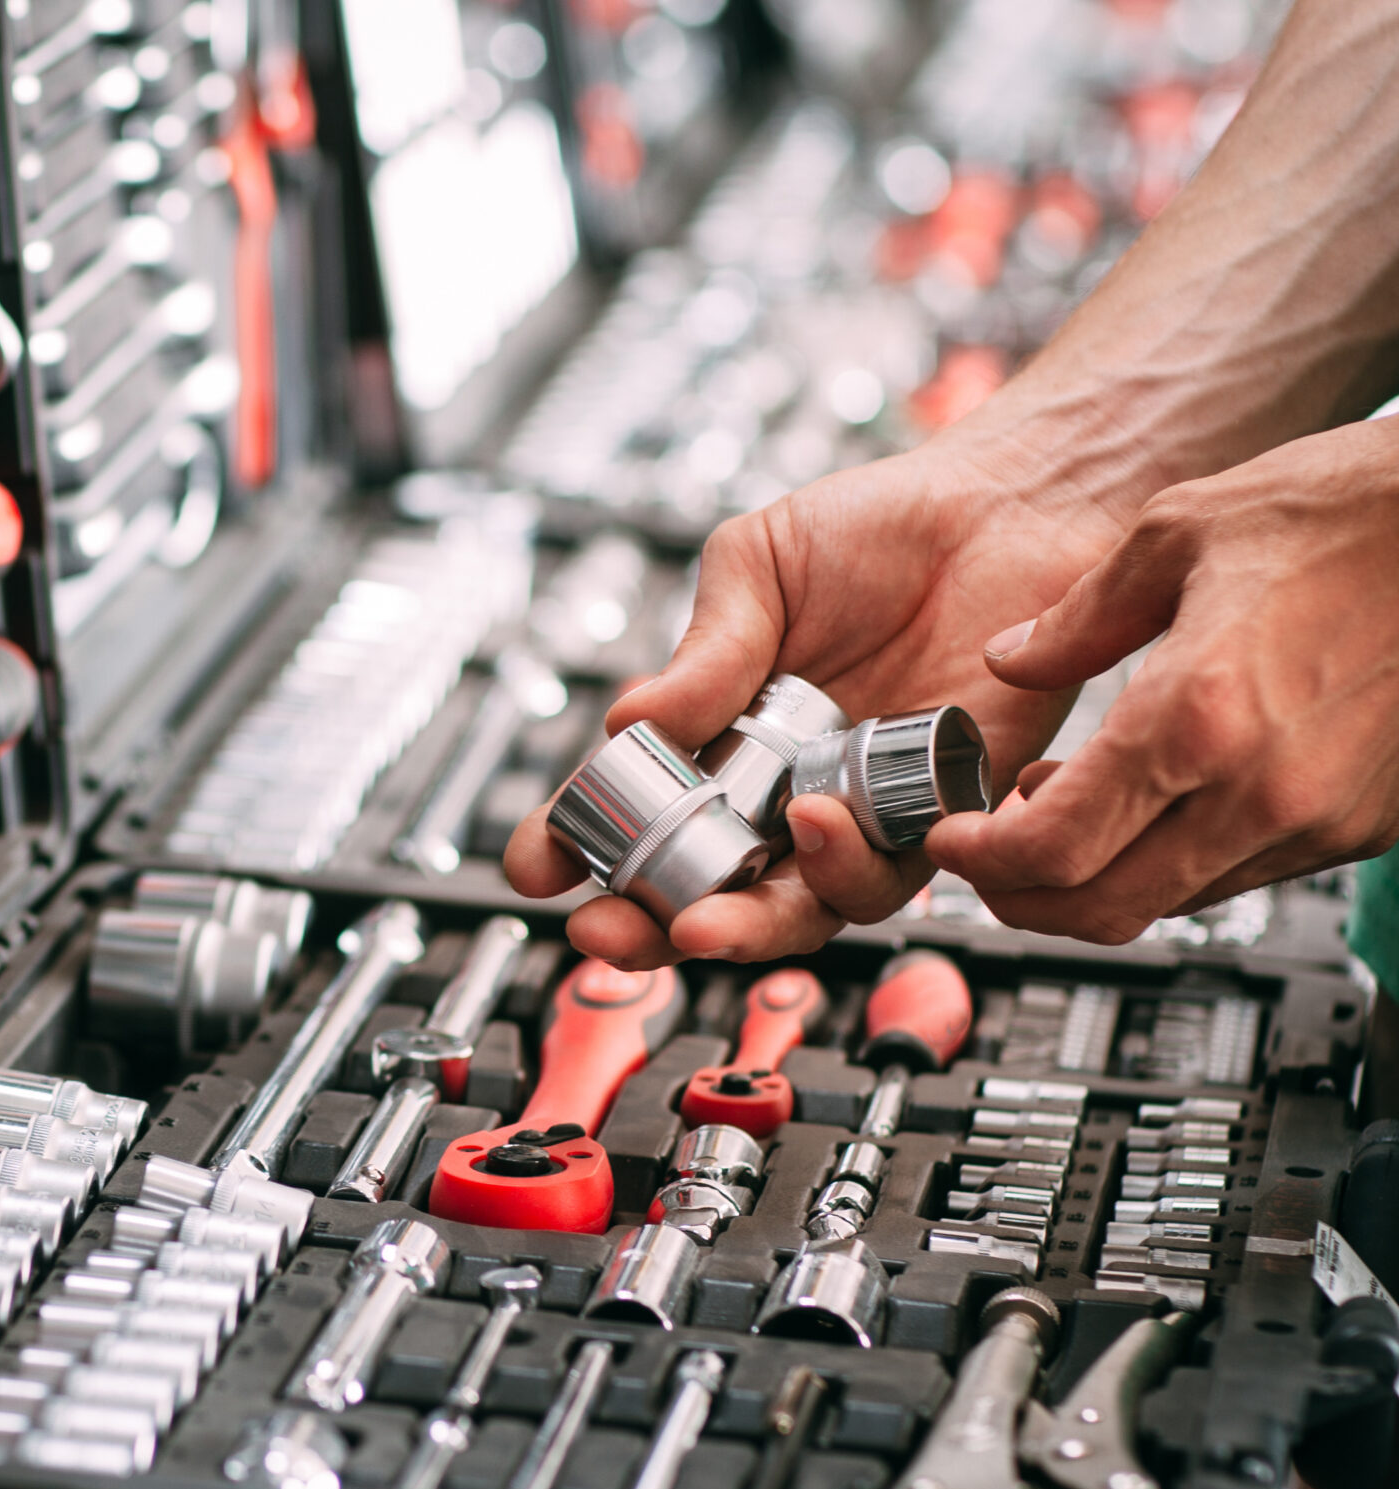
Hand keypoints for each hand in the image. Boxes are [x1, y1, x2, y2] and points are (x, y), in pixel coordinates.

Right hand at [502, 437, 1128, 966]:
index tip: (535, 867)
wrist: (1006, 501)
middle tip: (607, 934)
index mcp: (721, 737)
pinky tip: (820, 823)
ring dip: (746, 924)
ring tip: (707, 908)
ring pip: (799, 908)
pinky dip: (849, 867)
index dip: (578, 850)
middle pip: (707, 892)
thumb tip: (628, 724)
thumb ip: (704, 653)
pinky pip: (895, 874)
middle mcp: (784, 788)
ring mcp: (861, 808)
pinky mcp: (944, 811)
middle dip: (647, 929)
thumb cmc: (881, 528)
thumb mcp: (757, 569)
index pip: (637, 813)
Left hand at [926, 416, 1398, 940]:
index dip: (979, 861)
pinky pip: (1242, 875)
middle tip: (985, 854)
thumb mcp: (1182, 531)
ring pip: (1171, 902)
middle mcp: (1261, 790)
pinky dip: (1173, 859)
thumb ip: (1077, 616)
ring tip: (1061, 805)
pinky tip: (1154, 796)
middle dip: (1022, 897)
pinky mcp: (1365, 826)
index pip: (1053, 850)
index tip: (949, 839)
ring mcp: (1320, 818)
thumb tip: (1009, 662)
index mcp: (1197, 717)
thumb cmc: (1356, 511)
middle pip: (1103, 909)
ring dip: (1097, 877)